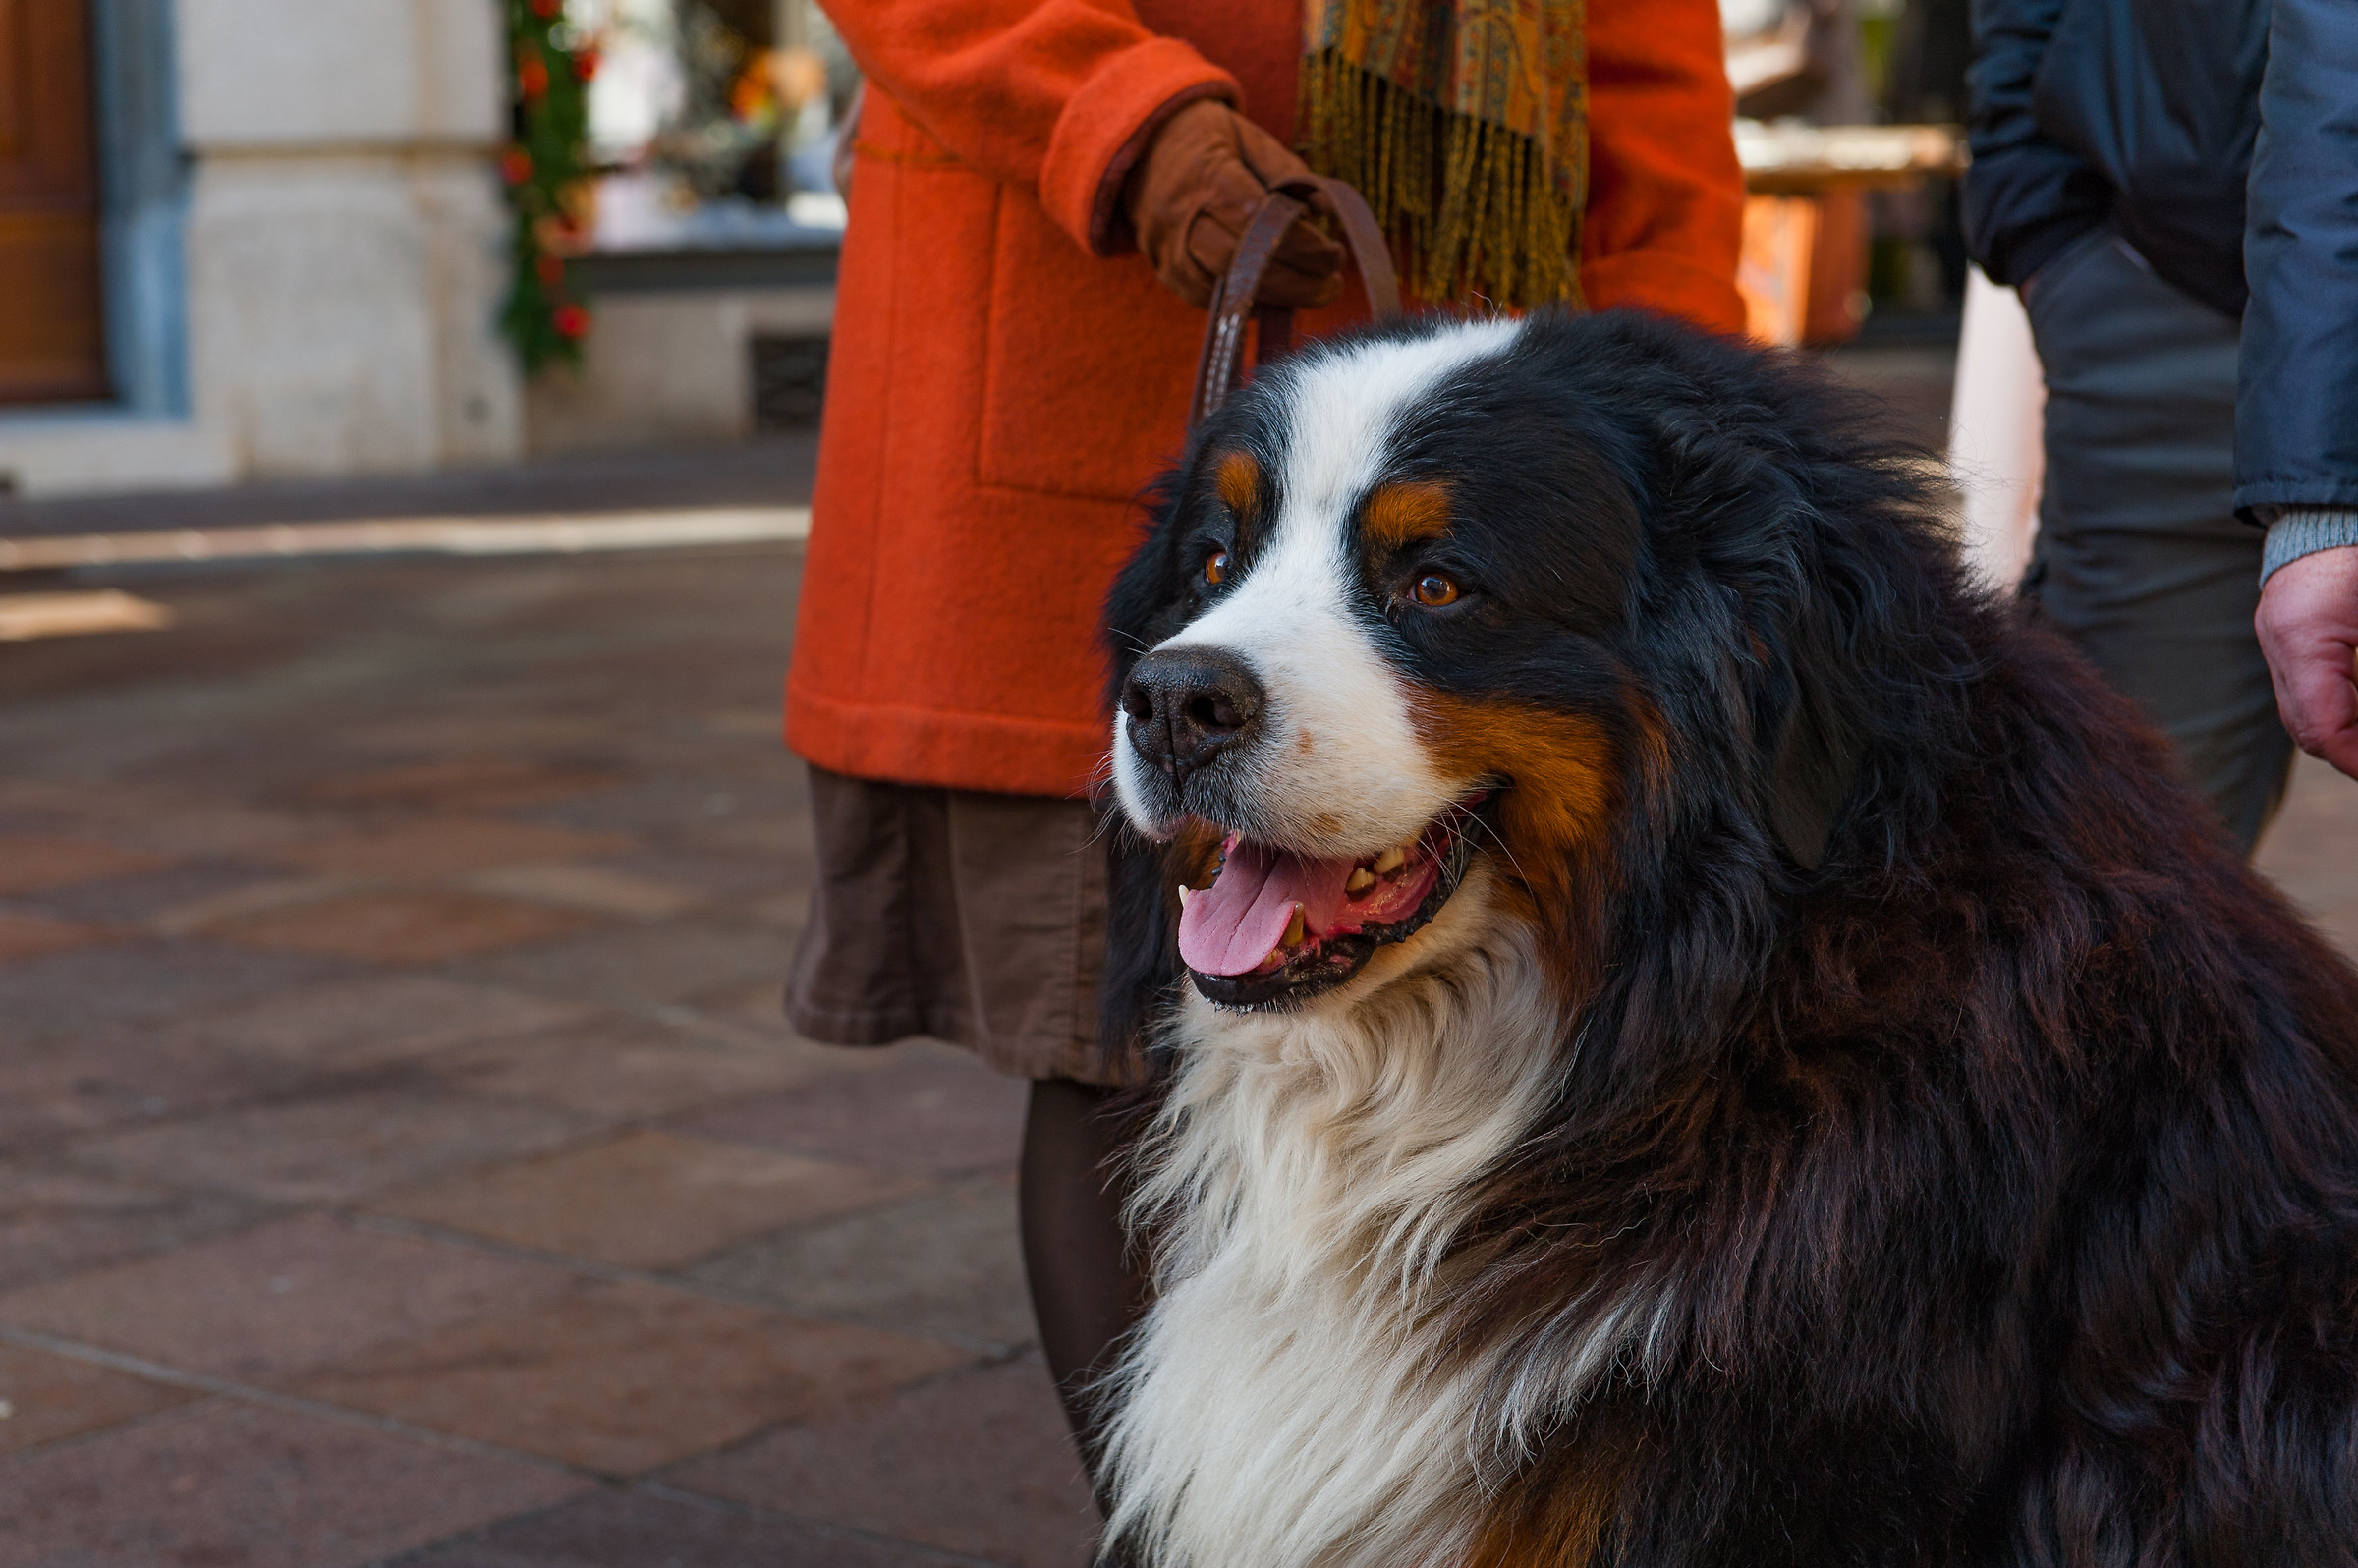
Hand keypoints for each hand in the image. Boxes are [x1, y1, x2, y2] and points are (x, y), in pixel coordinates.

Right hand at [1121, 99, 1345, 310]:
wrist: (1141, 148)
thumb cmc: (1207, 139)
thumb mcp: (1249, 137)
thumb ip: (1287, 171)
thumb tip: (1326, 208)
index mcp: (1205, 176)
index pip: (1258, 221)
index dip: (1300, 244)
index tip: (1335, 254)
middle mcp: (1180, 219)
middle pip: (1242, 262)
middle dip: (1296, 280)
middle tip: (1334, 284)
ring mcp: (1168, 250)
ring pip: (1225, 288)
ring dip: (1277, 297)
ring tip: (1316, 292)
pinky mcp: (1166, 273)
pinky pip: (1211, 299)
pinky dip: (1249, 303)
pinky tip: (1281, 297)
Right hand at [2256, 544, 2357, 777]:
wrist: (2335, 505)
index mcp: (2305, 636)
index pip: (2323, 728)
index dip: (2357, 759)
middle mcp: (2280, 641)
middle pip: (2305, 727)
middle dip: (2348, 753)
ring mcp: (2277, 637)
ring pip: (2301, 713)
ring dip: (2341, 734)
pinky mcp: (2285, 631)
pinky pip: (2304, 688)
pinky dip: (2336, 708)